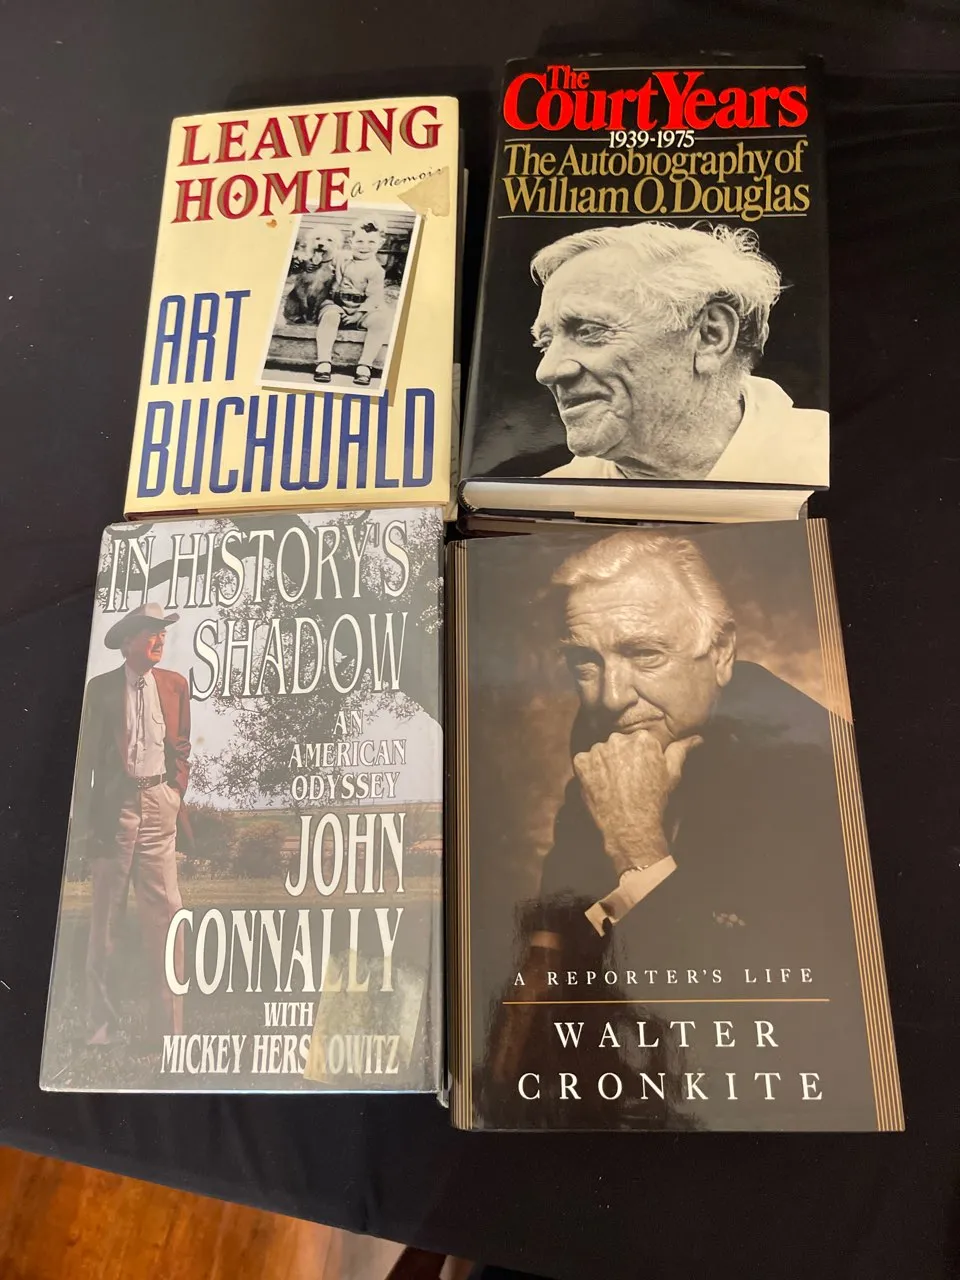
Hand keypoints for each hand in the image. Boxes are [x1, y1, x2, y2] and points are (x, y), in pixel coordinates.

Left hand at [573, 730, 701, 876]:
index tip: (641, 770)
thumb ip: (681, 750)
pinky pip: (585, 762)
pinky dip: (590, 772)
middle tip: (627, 779)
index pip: (639, 740)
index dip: (640, 756)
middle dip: (622, 756)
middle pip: (619, 743)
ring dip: (605, 763)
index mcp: (642, 738)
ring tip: (614, 784)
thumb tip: (696, 738)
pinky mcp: (582, 762)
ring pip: (601, 752)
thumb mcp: (672, 774)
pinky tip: (600, 785)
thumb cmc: (654, 799)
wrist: (630, 824)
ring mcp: (598, 750)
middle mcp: (618, 738)